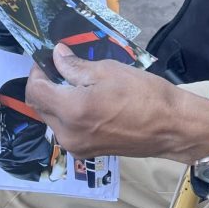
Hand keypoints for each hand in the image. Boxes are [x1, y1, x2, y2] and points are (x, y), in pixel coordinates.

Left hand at [25, 44, 208, 163]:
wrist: (173, 127)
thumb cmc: (145, 94)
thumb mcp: (109, 71)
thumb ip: (75, 66)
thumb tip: (56, 55)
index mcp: (72, 110)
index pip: (35, 91)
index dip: (37, 71)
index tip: (48, 60)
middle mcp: (68, 133)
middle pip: (40, 107)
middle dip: (46, 86)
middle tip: (62, 69)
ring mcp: (76, 147)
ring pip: (52, 119)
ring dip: (57, 101)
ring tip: (78, 86)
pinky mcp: (86, 152)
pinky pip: (66, 130)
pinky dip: (68, 115)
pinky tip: (87, 103)